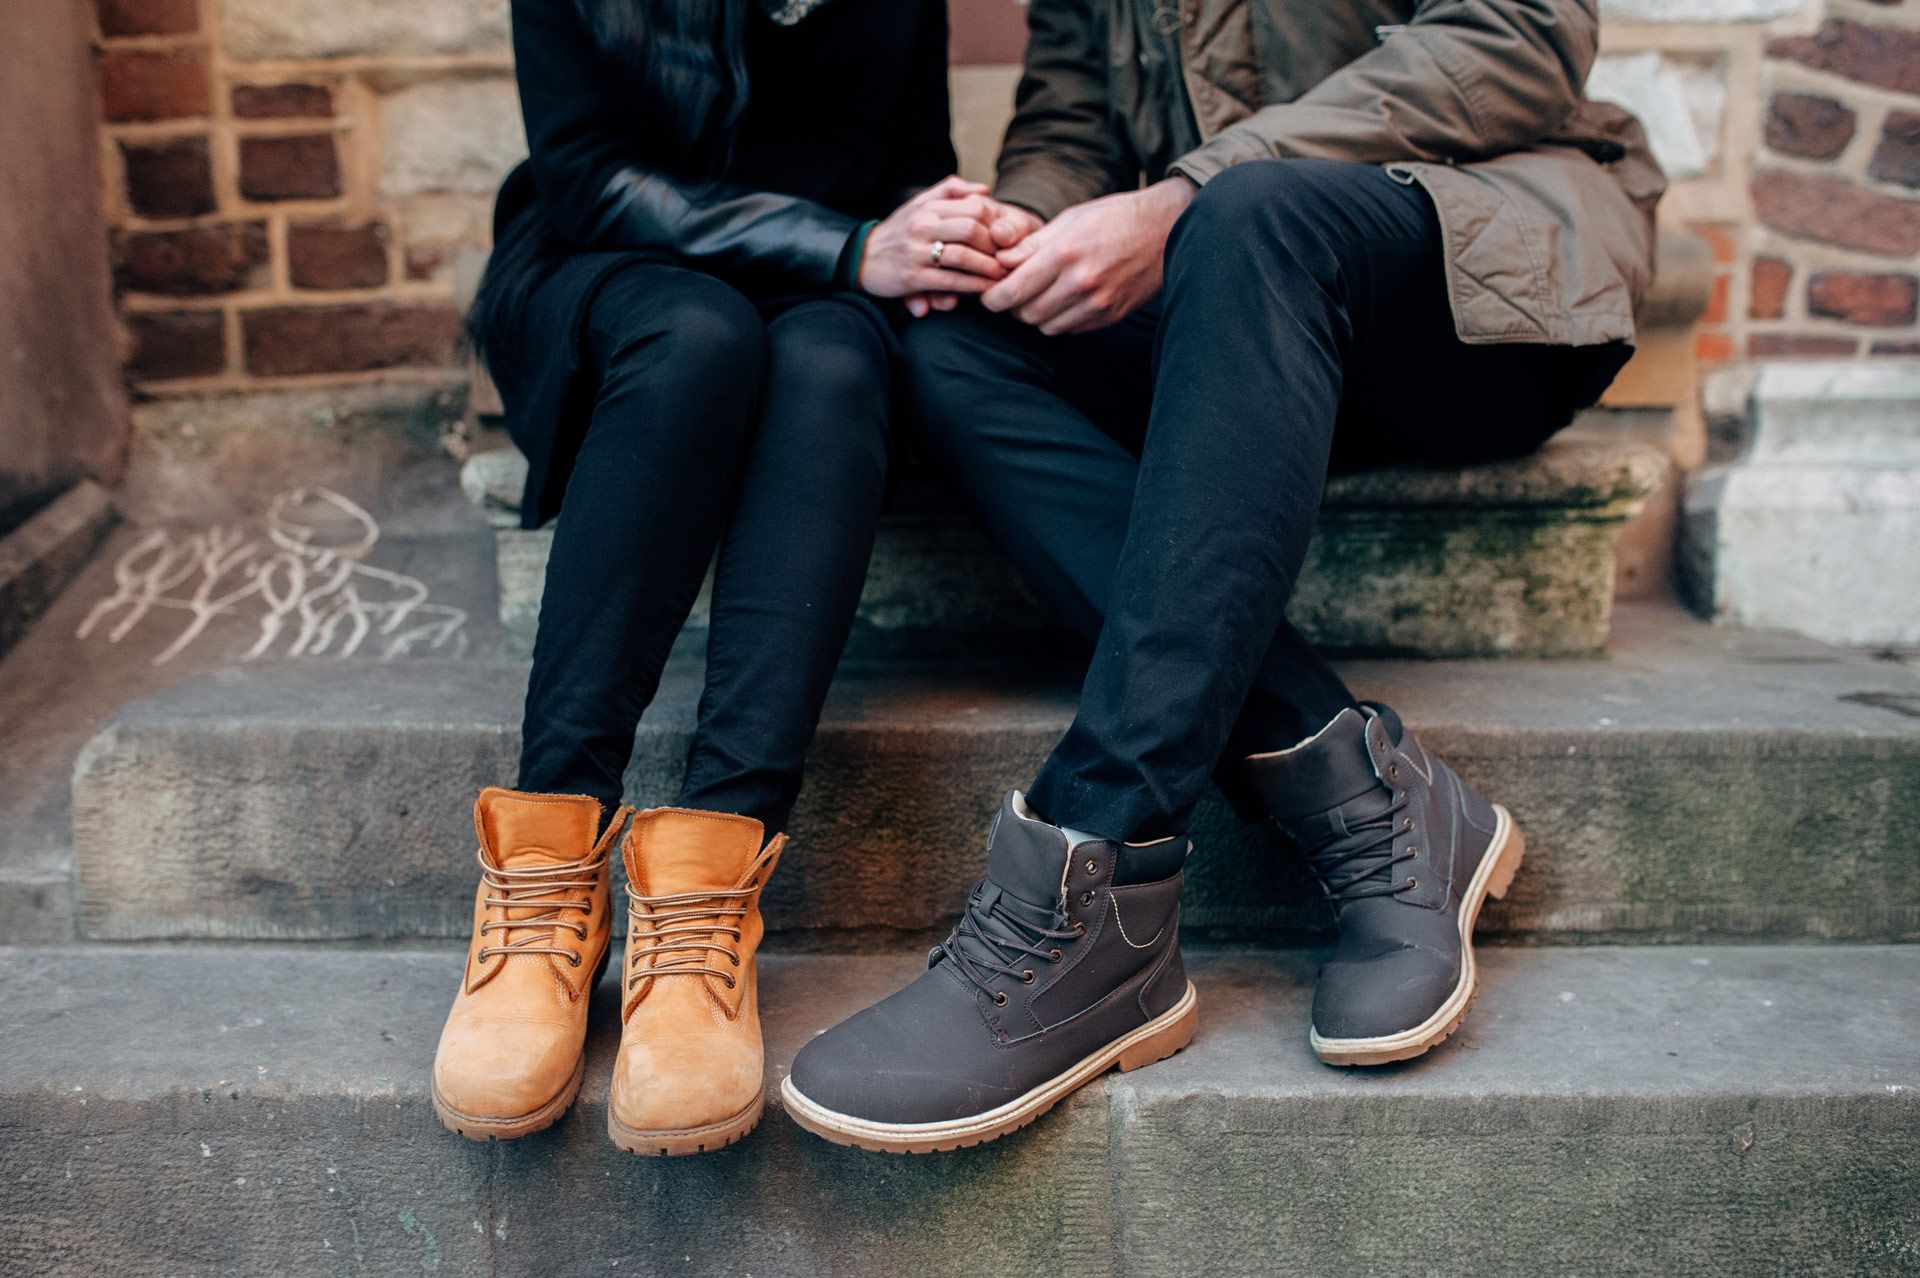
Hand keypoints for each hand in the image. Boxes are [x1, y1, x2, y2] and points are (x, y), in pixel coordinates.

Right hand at [902, 196, 1045, 316]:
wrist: (862, 258)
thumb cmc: (899, 231)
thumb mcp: (920, 203)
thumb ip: (951, 190)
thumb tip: (985, 190)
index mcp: (928, 206)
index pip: (973, 207)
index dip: (995, 223)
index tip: (1005, 237)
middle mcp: (922, 225)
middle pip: (972, 229)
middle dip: (995, 246)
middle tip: (1007, 258)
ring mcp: (917, 252)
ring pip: (963, 255)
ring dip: (988, 267)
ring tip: (1001, 274)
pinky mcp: (913, 277)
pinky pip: (950, 281)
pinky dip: (972, 285)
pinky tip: (985, 288)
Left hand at [984, 178, 1194, 335]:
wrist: (1166, 230)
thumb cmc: (1115, 218)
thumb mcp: (1071, 219)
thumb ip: (1032, 244)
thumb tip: (1000, 261)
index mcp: (1065, 254)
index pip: (1013, 291)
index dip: (992, 298)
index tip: (988, 295)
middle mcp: (1080, 283)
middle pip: (1026, 314)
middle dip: (1013, 306)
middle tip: (1013, 291)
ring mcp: (1097, 304)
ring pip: (1046, 327)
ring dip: (1036, 315)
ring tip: (1040, 294)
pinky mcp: (1110, 316)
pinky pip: (1070, 329)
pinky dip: (1060, 319)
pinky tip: (1064, 300)